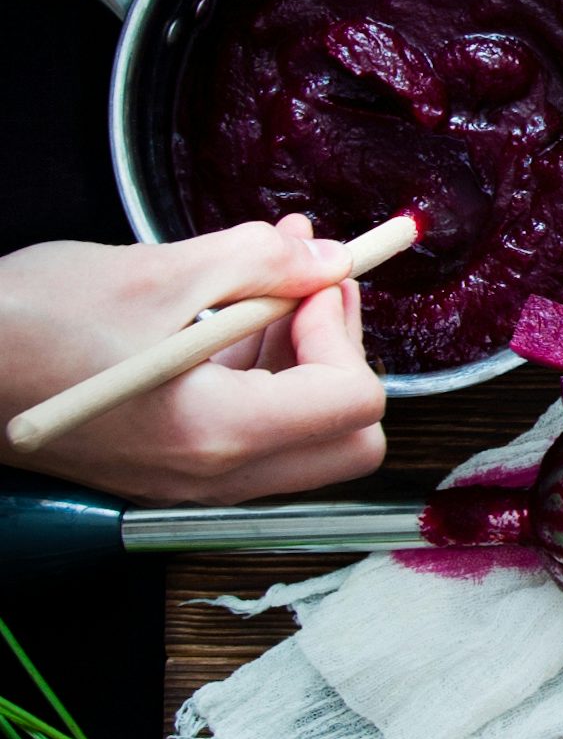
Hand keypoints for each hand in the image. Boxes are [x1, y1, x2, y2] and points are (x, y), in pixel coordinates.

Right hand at [0, 218, 385, 501]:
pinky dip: (261, 371)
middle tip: (309, 287)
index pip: (354, 402)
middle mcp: (214, 475)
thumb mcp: (154, 273)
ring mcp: (194, 479)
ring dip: (303, 353)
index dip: (342, 330)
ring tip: (270, 274)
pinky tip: (233, 309)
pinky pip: (253, 431)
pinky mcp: (173, 465)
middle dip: (341, 353)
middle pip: (350, 437)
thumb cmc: (24, 326)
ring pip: (305, 434)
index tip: (312, 282)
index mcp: (217, 433)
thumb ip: (260, 263)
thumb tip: (325, 259)